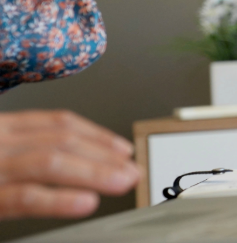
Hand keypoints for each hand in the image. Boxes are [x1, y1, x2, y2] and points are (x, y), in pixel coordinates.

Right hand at [0, 110, 139, 218]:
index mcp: (3, 128)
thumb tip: (77, 160)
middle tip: (133, 170)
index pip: (58, 123)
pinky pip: (25, 198)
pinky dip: (60, 200)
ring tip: (123, 182)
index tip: (124, 149)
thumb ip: (25, 149)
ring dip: (94, 172)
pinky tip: (87, 202)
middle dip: (104, 155)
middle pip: (63, 141)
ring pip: (52, 163)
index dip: (97, 135)